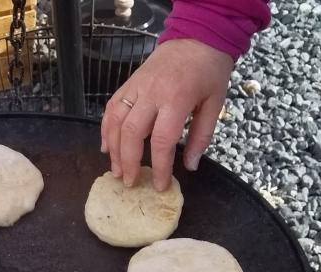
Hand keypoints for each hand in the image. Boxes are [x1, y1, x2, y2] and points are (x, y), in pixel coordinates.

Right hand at [100, 38, 233, 191]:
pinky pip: (111, 108)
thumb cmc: (209, 71)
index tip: (160, 185)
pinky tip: (107, 147)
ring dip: (113, 149)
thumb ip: (201, 136)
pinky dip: (105, 129)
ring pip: (115, 121)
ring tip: (117, 171)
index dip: (160, 166)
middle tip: (130, 182)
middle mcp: (151, 93)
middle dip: (129, 161)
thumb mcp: (215, 103)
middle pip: (131, 133)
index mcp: (176, 99)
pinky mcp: (128, 84)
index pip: (163, 140)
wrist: (196, 37)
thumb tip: (190, 166)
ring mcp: (136, 87)